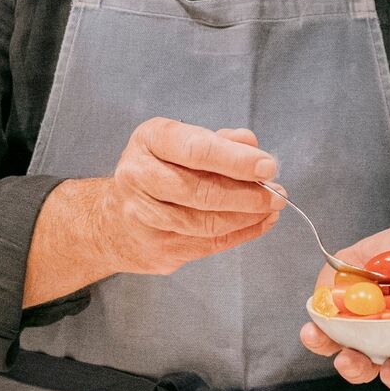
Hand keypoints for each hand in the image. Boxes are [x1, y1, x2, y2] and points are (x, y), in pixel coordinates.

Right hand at [94, 120, 280, 275]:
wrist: (112, 220)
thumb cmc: (159, 170)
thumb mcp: (181, 142)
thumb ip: (219, 140)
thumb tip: (251, 145)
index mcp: (149, 140)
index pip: (197, 150)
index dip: (237, 160)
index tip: (268, 167)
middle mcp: (139, 177)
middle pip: (202, 191)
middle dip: (248, 194)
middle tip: (277, 193)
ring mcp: (143, 217)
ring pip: (206, 223)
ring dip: (248, 217)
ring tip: (272, 208)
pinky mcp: (156, 249)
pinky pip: (207, 245)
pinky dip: (241, 234)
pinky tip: (260, 223)